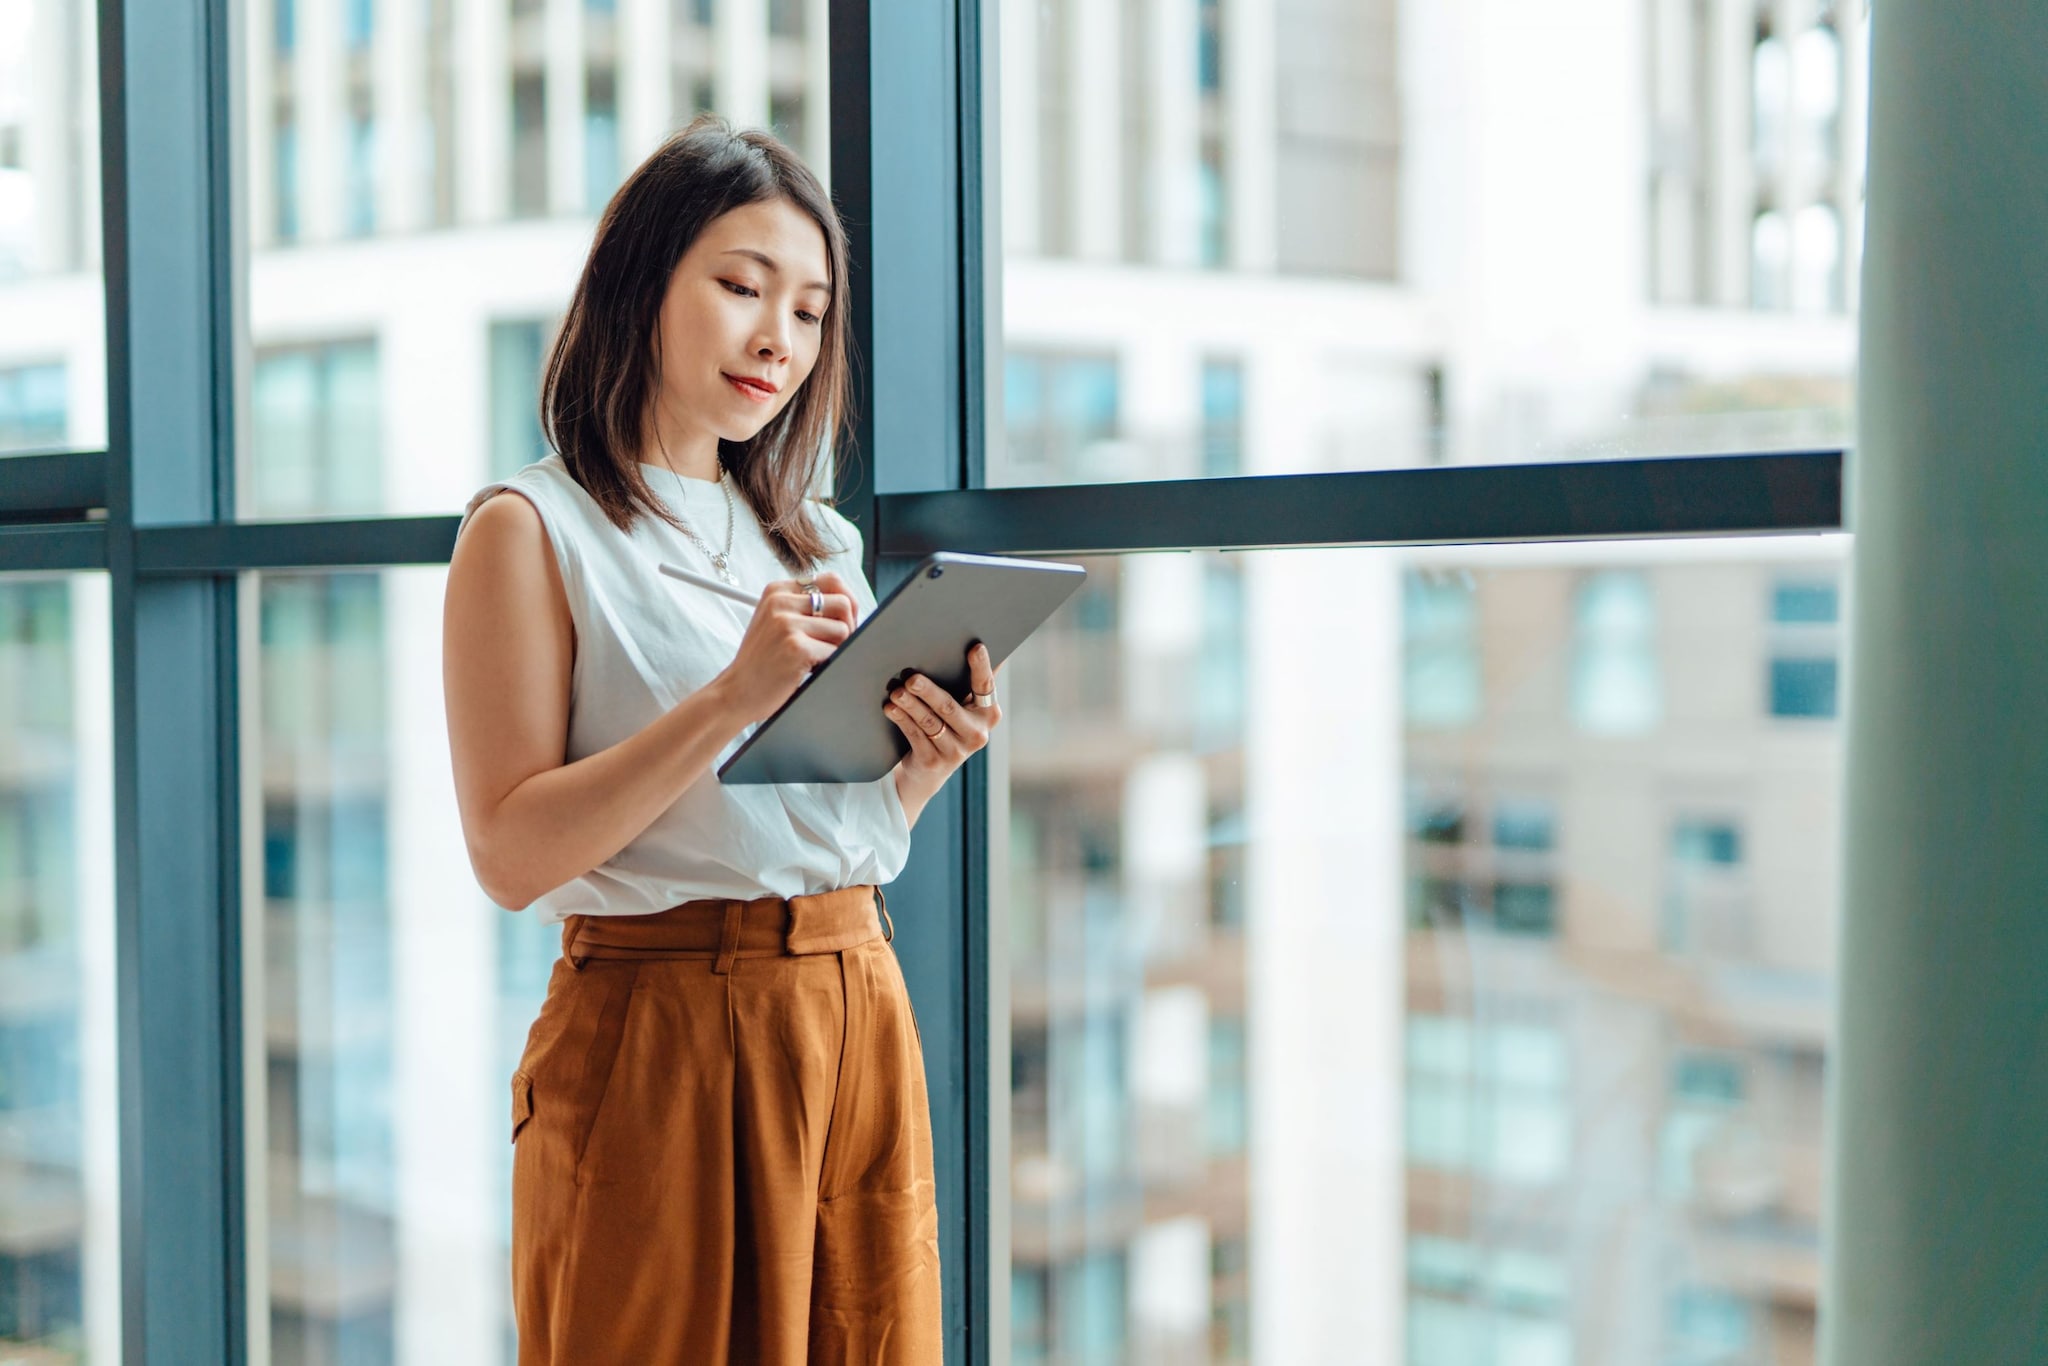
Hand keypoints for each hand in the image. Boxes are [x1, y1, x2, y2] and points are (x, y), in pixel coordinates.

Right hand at [710, 572, 857, 724]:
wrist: (736, 692)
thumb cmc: (761, 661)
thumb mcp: (775, 622)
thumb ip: (804, 608)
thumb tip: (850, 604)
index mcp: (777, 591)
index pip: (832, 580)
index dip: (847, 601)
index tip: (845, 620)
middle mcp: (781, 602)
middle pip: (843, 603)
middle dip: (849, 627)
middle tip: (835, 644)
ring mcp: (787, 624)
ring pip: (843, 628)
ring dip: (837, 648)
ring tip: (816, 658)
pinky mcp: (796, 647)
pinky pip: (836, 651)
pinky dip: (829, 663)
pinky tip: (809, 669)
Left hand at [885, 643, 1002, 826]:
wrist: (926, 771)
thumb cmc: (945, 725)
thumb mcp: (960, 707)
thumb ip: (966, 681)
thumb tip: (973, 640)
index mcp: (988, 714)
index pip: (985, 686)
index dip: (981, 667)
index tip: (975, 647)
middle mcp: (977, 734)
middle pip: (950, 706)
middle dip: (928, 690)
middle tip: (911, 677)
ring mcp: (956, 751)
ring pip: (930, 722)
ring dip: (911, 704)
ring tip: (896, 691)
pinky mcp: (934, 762)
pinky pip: (915, 736)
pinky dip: (902, 720)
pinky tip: (891, 708)